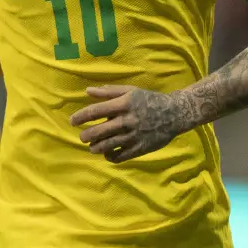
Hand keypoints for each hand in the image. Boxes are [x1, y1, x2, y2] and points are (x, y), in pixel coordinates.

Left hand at [70, 84, 197, 162]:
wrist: (175, 114)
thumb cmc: (149, 100)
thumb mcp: (130, 91)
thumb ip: (108, 92)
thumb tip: (88, 91)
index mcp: (123, 104)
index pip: (95, 111)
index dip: (80, 117)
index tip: (72, 121)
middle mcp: (127, 120)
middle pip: (98, 132)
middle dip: (86, 136)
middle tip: (82, 137)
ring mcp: (134, 136)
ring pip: (107, 146)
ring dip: (95, 147)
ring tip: (92, 146)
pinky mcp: (140, 148)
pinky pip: (119, 156)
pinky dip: (110, 156)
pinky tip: (107, 153)